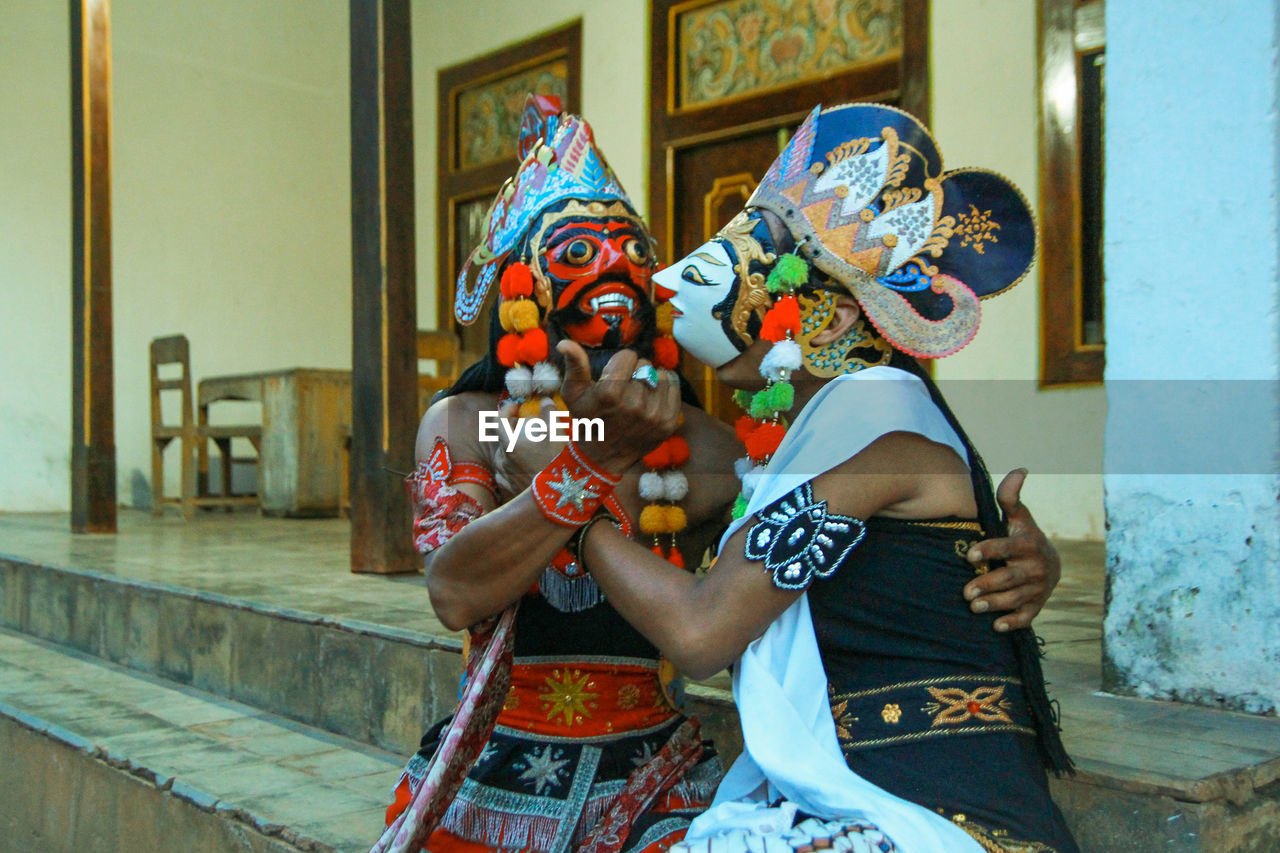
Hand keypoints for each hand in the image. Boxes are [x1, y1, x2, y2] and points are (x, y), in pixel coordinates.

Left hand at [491, 398, 562, 496]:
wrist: (559, 498)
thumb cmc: (558, 463)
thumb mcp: (557, 433)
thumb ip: (549, 413)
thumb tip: (545, 401)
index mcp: (509, 444)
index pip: (498, 420)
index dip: (507, 410)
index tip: (517, 407)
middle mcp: (502, 460)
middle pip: (501, 438)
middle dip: (512, 428)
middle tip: (526, 425)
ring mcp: (504, 476)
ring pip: (503, 455)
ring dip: (513, 447)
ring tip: (529, 446)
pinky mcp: (509, 489)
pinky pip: (506, 471)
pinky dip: (513, 464)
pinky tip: (526, 464)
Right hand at [557, 340, 680, 475]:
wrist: (604, 457)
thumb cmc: (587, 420)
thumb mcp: (573, 394)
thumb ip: (574, 366)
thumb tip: (565, 343)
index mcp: (610, 392)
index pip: (628, 355)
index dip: (619, 364)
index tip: (613, 377)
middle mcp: (635, 403)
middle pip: (645, 364)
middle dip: (634, 373)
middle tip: (624, 390)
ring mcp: (654, 414)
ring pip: (661, 375)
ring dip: (651, 381)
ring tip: (638, 395)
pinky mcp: (668, 421)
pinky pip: (674, 388)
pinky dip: (664, 390)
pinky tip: (651, 401)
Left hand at [963, 469, 1061, 631]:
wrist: (1050, 563)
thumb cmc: (1023, 536)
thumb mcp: (1018, 517)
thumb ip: (1010, 498)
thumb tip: (1019, 470)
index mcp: (1027, 544)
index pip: (1007, 548)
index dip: (989, 551)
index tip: (969, 555)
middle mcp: (1034, 567)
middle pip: (1009, 578)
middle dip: (987, 584)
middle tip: (965, 592)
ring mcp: (1036, 589)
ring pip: (1015, 598)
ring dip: (994, 605)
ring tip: (973, 607)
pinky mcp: (1036, 606)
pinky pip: (1026, 617)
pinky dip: (1013, 623)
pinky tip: (997, 627)